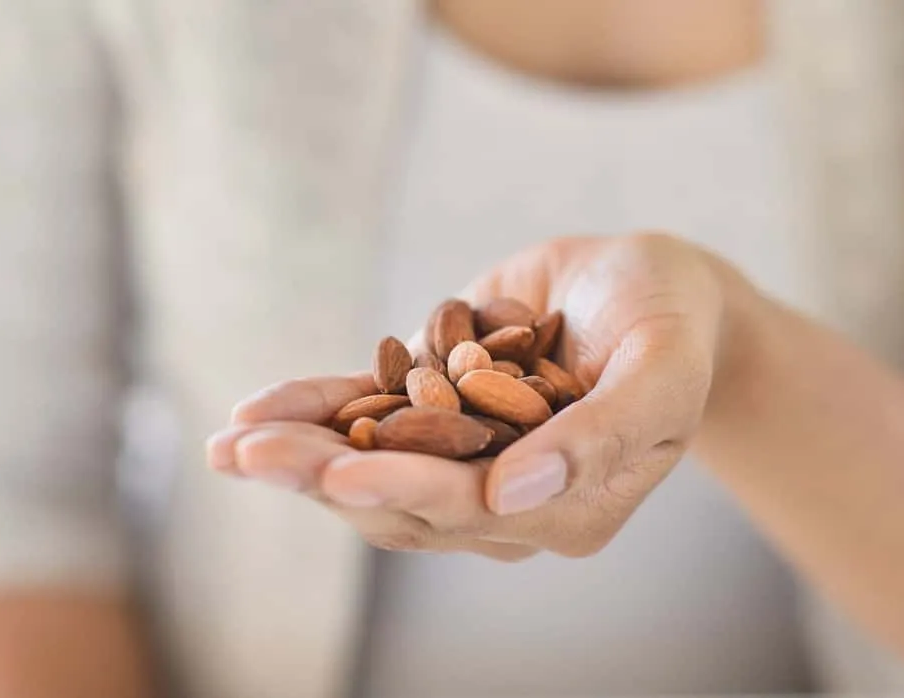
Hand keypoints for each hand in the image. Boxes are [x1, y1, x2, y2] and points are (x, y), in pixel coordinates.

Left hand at [206, 233, 734, 559]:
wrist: (652, 284)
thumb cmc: (674, 322)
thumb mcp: (665, 367)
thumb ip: (604, 433)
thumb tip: (515, 489)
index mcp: (572, 504)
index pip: (478, 507)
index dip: (408, 489)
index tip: (337, 474)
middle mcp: (512, 495)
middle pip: (407, 500)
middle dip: (324, 477)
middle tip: (247, 456)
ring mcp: (471, 455)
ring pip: (376, 470)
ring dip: (302, 457)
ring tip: (229, 443)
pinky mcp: (441, 408)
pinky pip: (372, 420)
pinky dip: (318, 412)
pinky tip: (258, 411)